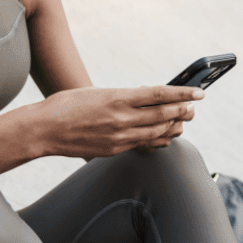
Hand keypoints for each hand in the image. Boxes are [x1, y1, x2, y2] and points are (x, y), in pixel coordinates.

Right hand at [34, 85, 201, 158]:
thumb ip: (123, 97)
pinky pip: (143, 144)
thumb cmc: (67, 105)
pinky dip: (158, 139)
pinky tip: (165, 136)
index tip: (198, 93)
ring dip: (174, 126)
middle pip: (163, 115)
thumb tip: (146, 99)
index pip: (160, 95)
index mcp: (118, 98)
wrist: (44, 129)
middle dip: (183, 111)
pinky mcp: (114, 150)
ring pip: (156, 132)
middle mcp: (122, 118)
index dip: (182, 94)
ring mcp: (119, 137)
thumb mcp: (98, 92)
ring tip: (184, 121)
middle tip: (194, 108)